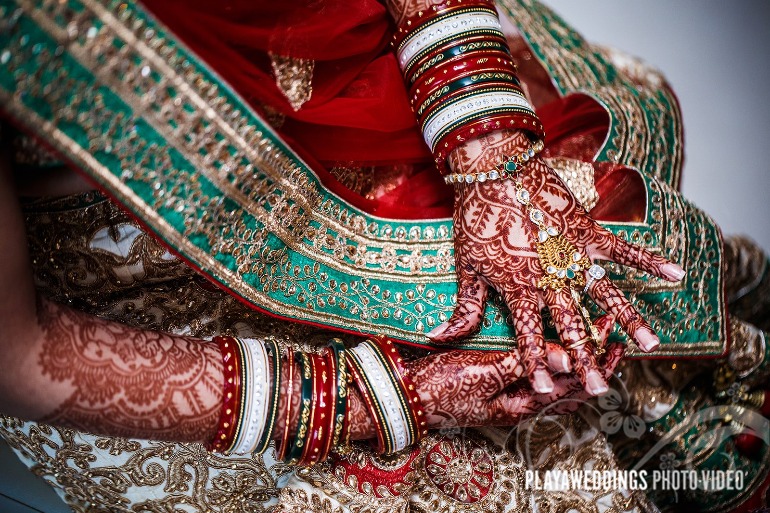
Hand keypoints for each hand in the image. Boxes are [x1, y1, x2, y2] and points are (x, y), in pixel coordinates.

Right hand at [412, 315, 623, 427]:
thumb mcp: (485, 371)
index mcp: (523, 404)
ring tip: (595, 346)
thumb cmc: (443, 385)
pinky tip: (556, 356)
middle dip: (596, 363)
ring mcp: (511, 398)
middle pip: (572, 387)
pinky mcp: (499, 386)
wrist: (408, 395)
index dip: (597, 361)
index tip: (613, 337)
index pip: (573, 384)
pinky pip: (538, 379)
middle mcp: (522, 405)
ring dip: (579, 365)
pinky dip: (555, 365)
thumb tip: (568, 357)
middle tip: (616, 339)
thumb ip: (525, 363)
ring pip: (558, 385)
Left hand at [427, 130, 684, 395]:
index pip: (529, 335)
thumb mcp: (466, 266)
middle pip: (572, 325)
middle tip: (600, 388)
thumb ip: (463, 307)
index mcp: (520, 288)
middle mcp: (551, 277)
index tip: (547, 390)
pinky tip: (676, 275)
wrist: (494, 170)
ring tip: (652, 345)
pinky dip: (649, 260)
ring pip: (606, 294)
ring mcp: (573, 254)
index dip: (536, 363)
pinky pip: (623, 248)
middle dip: (586, 359)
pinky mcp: (588, 229)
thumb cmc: (477, 218)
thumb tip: (439, 338)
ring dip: (629, 320)